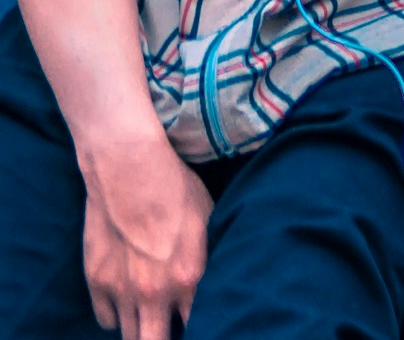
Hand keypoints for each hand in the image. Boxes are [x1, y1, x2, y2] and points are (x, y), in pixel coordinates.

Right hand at [80, 130, 207, 339]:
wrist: (129, 172)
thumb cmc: (177, 191)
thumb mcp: (209, 223)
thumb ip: (208, 262)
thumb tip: (215, 284)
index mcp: (189, 279)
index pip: (200, 325)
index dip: (203, 326)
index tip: (204, 323)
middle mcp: (155, 293)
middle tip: (170, 330)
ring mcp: (122, 291)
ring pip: (130, 336)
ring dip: (141, 331)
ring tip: (152, 322)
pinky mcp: (96, 283)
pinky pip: (106, 320)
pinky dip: (117, 317)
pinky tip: (128, 305)